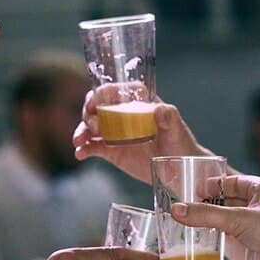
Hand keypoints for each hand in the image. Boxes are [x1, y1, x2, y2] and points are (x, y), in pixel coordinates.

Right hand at [72, 89, 209, 183]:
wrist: (179, 168)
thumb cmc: (180, 143)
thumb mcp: (176, 129)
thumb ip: (169, 117)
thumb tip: (159, 111)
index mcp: (138, 102)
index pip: (116, 90)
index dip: (102, 93)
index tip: (94, 102)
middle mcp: (122, 113)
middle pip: (98, 107)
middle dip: (88, 114)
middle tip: (91, 126)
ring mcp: (114, 132)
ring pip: (91, 127)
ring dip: (82, 131)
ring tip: (79, 141)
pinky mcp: (111, 150)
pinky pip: (93, 147)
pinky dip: (84, 149)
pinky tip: (80, 154)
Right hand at [169, 175, 259, 259]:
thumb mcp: (237, 220)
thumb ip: (206, 215)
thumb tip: (177, 210)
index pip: (233, 181)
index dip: (214, 185)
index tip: (195, 190)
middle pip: (233, 200)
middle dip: (213, 204)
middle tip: (192, 209)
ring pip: (236, 218)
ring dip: (219, 221)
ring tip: (198, 224)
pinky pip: (241, 234)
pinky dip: (227, 235)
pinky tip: (214, 240)